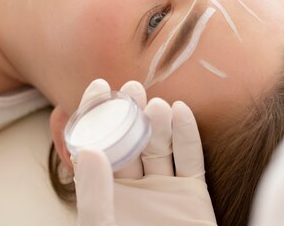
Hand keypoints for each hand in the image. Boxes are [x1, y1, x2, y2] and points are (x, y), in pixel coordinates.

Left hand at [72, 79, 215, 225]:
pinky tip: (181, 111)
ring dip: (160, 122)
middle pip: (132, 141)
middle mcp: (135, 187)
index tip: (99, 85)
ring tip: (158, 105)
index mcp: (106, 192)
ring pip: (161, 147)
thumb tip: (90, 151)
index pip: (99, 145)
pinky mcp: (193, 197)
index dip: (98, 115)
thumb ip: (95, 196)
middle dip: (132, 113)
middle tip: (133, 88)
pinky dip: (188, 135)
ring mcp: (164, 190)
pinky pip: (191, 160)